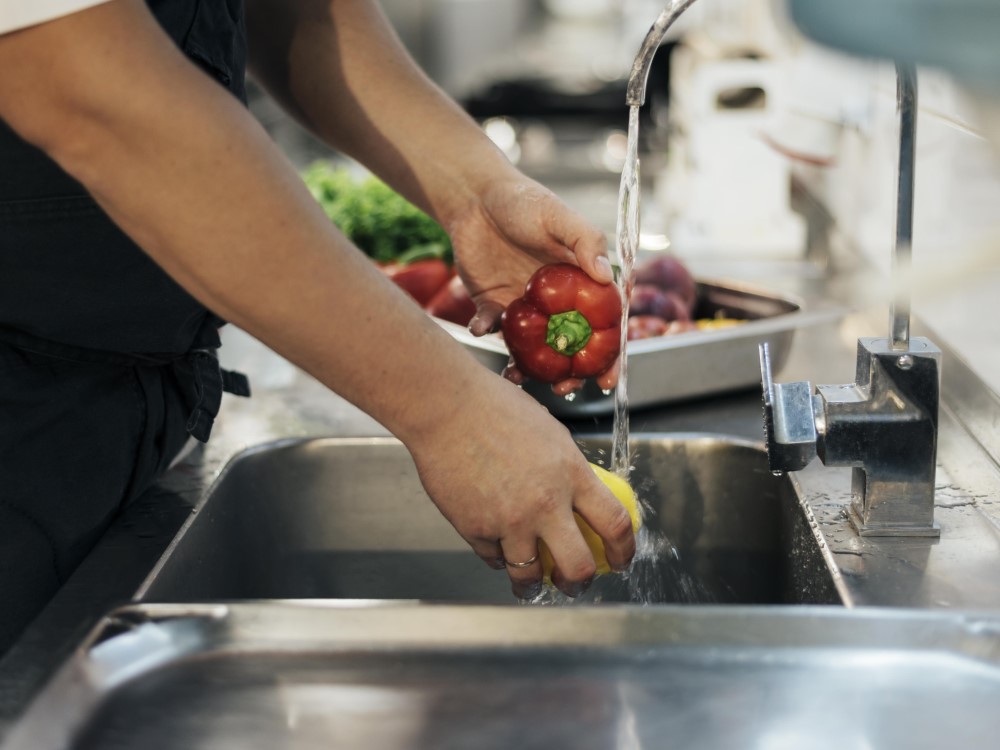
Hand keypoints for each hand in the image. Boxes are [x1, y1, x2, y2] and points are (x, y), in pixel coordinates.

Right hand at [405, 373, 636, 598]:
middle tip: (575, 583)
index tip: (620, 560)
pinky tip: (497, 549)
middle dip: (579, 583)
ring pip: (529, 575)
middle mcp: (544, 502)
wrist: (446, 407)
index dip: (624, 550)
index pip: (614, 523)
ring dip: (533, 585)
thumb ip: (566, 468)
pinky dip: (497, 558)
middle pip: (577, 565)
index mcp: (570, 473)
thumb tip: (577, 494)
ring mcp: (508, 520)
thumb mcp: (550, 433)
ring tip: (531, 583)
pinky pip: (492, 558)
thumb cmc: (495, 407)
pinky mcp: (475, 528)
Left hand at [447, 176, 619, 392]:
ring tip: (518, 378)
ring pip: (531, 348)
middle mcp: (555, 300)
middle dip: (569, 373)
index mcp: (579, 282)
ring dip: (527, 367)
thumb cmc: (523, 201)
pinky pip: (492, 327)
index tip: (608, 380)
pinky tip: (482, 327)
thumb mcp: (558, 216)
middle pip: (569, 346)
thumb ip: (585, 242)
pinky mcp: (493, 303)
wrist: (475, 197)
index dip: (609, 355)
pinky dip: (486, 331)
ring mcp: (524, 305)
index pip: (603, 325)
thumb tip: (604, 276)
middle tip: (564, 389)